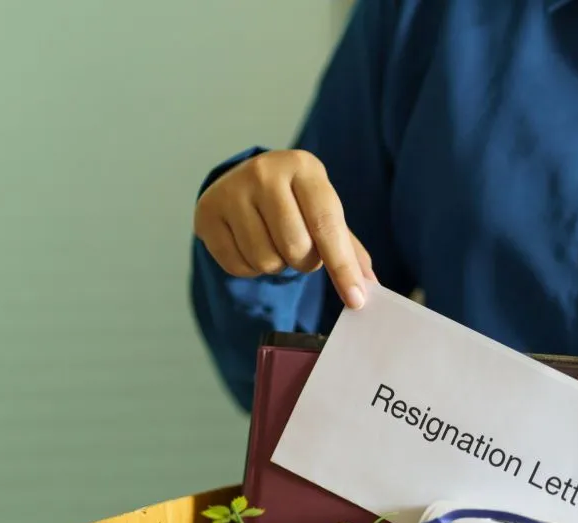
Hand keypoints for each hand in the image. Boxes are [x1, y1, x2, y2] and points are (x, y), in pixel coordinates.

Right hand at [194, 149, 375, 308]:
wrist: (242, 183)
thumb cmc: (295, 203)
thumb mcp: (323, 212)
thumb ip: (348, 249)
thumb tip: (369, 287)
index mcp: (303, 167)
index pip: (327, 225)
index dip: (342, 267)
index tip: (356, 300)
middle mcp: (265, 172)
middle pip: (296, 248)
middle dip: (304, 261)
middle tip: (300, 248)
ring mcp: (232, 191)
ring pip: (266, 261)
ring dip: (276, 265)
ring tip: (273, 242)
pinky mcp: (208, 214)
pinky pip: (238, 266)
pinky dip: (250, 268)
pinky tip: (250, 245)